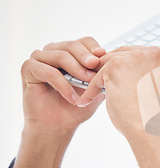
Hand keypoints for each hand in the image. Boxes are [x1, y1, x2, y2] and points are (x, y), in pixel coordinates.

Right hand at [8, 37, 106, 167]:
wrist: (59, 126)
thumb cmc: (77, 106)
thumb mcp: (96, 87)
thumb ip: (104, 73)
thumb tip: (122, 63)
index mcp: (70, 52)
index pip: (85, 41)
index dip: (95, 49)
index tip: (105, 58)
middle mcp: (53, 51)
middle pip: (72, 45)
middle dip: (86, 58)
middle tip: (96, 68)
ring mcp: (39, 58)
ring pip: (60, 55)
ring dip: (76, 70)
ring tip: (87, 85)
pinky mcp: (28, 69)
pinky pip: (48, 71)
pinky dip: (63, 84)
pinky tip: (73, 98)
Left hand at [77, 46, 159, 138]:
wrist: (148, 128)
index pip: (136, 54)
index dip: (127, 69)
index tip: (122, 84)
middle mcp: (147, 52)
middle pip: (120, 55)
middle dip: (110, 71)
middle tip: (103, 89)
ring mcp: (131, 58)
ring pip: (107, 62)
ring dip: (99, 78)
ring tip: (94, 94)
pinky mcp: (114, 67)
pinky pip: (97, 74)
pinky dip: (91, 88)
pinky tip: (89, 99)